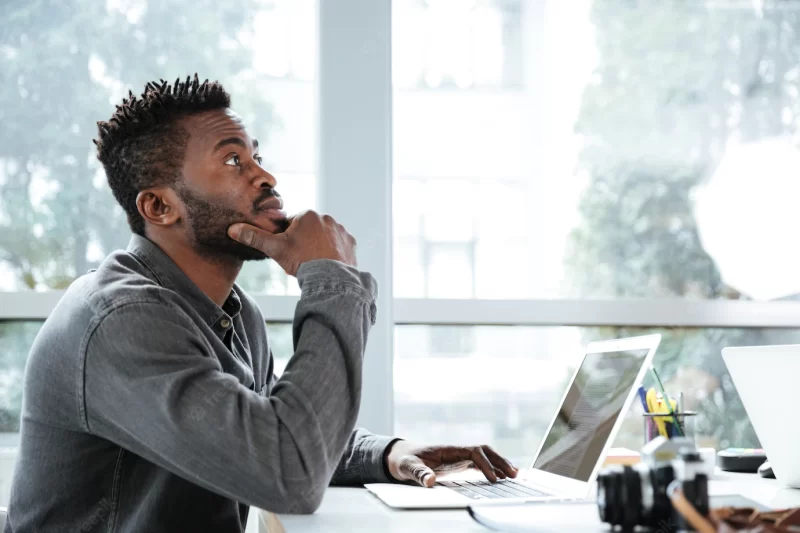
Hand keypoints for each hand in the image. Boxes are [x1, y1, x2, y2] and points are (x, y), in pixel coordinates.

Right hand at [228, 210, 356, 275]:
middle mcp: (326, 218)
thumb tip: (233, 229)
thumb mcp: (275, 249)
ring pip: (324, 237)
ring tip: (315, 262)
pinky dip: (334, 252)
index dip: (287, 239)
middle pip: (309, 229)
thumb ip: (255, 237)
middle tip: (301, 259)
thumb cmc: (302, 261)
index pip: (292, 224)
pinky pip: (340, 245)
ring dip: (319, 246)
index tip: (289, 251)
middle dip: (304, 241)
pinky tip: (328, 263)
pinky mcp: (351, 243)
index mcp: (307, 215)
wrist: (329, 279)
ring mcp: (341, 230)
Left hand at [385, 441, 517, 487]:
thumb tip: (430, 481)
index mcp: (447, 449)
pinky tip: (500, 477)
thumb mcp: (408, 467)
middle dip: (499, 460)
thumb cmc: (405, 460)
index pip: (473, 452)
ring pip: (484, 456)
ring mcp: (458, 456)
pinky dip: (491, 469)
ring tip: (514, 475)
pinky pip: (479, 464)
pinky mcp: (458, 463)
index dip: (485, 464)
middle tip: (514, 474)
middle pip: (484, 450)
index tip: (493, 478)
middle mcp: (456, 450)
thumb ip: (419, 473)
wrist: (400, 456)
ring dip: (499, 463)